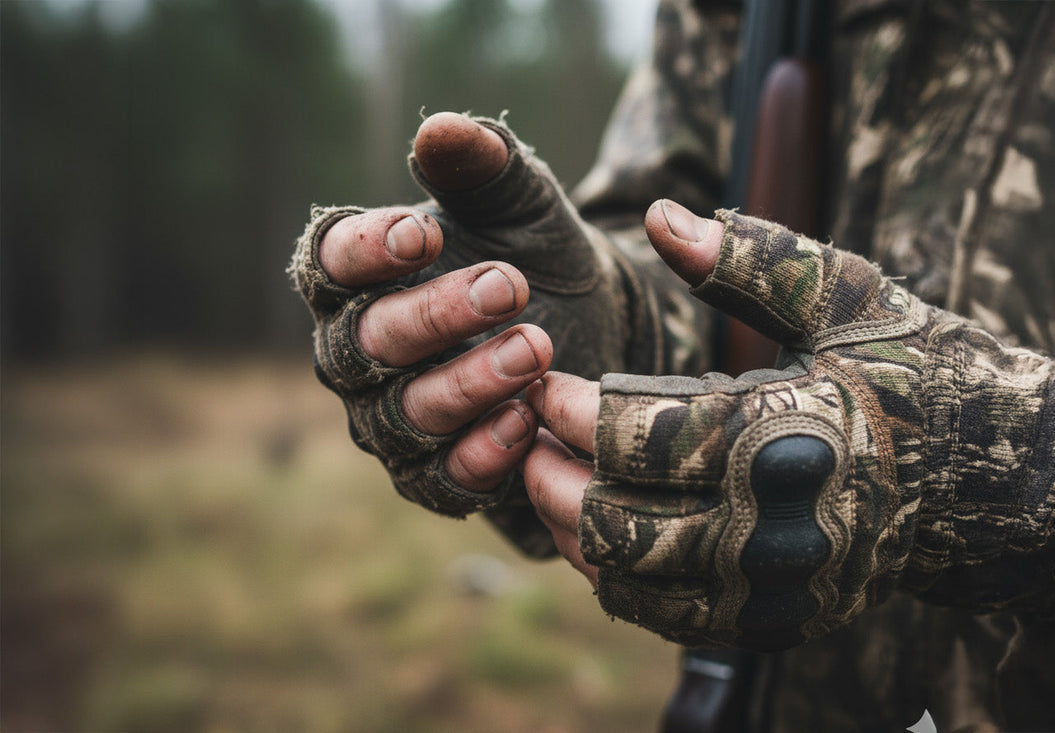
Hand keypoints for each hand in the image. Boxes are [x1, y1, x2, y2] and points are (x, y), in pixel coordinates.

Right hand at [290, 113, 636, 554]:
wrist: (594, 329)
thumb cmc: (537, 254)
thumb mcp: (522, 203)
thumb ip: (482, 166)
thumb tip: (441, 129)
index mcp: (359, 279)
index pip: (329, 264)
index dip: (364, 253)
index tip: (422, 233)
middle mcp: (357, 354)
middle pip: (367, 343)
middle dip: (434, 316)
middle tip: (509, 286)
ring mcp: (389, 420)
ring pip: (404, 413)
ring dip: (467, 384)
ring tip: (534, 350)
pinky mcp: (433, 473)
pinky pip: (438, 477)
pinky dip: (478, 454)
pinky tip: (524, 421)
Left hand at [530, 199, 1054, 652]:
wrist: (988, 475)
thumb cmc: (915, 373)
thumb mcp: (845, 298)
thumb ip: (750, 260)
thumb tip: (659, 215)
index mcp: (792, 434)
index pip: (644, 437)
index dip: (570, 410)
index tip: (540, 380)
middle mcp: (780, 525)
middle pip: (622, 521)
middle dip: (551, 474)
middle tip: (521, 430)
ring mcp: (777, 585)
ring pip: (633, 579)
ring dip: (570, 528)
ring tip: (541, 472)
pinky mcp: (775, 618)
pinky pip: (665, 613)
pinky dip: (613, 574)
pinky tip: (592, 526)